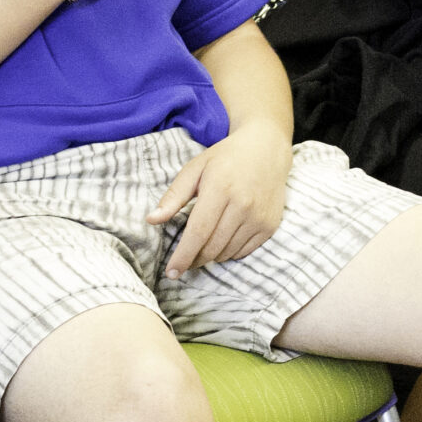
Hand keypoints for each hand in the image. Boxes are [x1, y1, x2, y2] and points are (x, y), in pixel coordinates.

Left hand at [149, 125, 293, 272]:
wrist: (267, 149)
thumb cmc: (226, 158)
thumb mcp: (195, 169)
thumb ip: (173, 196)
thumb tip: (151, 220)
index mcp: (221, 189)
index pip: (198, 232)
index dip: (183, 256)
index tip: (171, 272)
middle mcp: (243, 205)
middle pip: (212, 247)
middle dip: (194, 259)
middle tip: (184, 259)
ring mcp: (259, 217)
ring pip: (227, 252)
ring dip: (211, 255)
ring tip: (203, 245)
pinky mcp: (270, 225)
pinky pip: (244, 251)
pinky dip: (229, 252)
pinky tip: (223, 239)